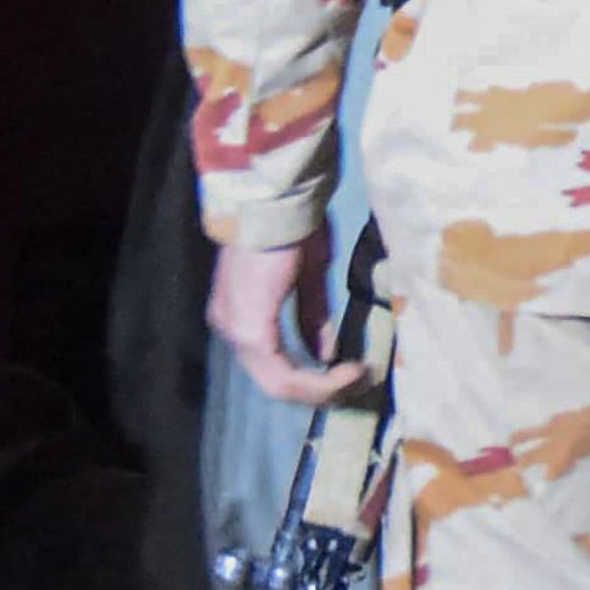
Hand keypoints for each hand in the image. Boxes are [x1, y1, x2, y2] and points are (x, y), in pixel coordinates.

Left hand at [211, 239, 372, 406]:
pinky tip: (343, 373)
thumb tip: (324, 354)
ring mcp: (236, 332)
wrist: (275, 200)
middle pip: (274, 382)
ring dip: (321, 389)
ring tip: (357, 378)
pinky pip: (281, 373)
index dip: (314, 377)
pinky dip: (316, 380)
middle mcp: (231, 328)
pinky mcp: (250, 331)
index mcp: (240, 313)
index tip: (353, 369)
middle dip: (321, 390)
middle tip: (359, 382)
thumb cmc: (291, 225)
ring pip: (277, 383)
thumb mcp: (308, 274)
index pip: (273, 364)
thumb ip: (311, 315)